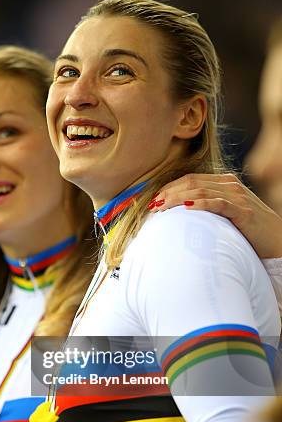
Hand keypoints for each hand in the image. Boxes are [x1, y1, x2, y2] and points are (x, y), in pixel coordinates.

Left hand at [150, 173, 281, 258]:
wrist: (277, 241)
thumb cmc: (248, 231)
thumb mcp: (225, 215)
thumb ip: (207, 210)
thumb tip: (178, 217)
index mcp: (224, 183)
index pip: (190, 179)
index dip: (170, 188)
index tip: (153, 199)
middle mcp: (230, 185)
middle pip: (192, 182)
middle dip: (169, 192)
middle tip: (152, 204)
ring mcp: (237, 196)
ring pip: (200, 191)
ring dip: (177, 198)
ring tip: (162, 207)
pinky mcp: (243, 210)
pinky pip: (218, 203)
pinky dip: (200, 204)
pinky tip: (186, 209)